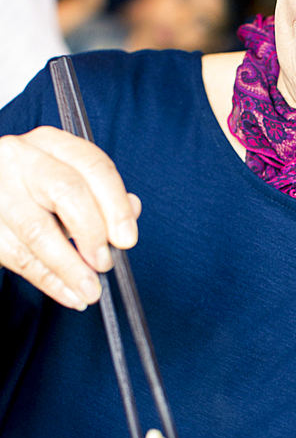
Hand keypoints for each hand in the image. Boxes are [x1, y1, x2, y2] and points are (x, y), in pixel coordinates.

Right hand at [0, 126, 140, 308]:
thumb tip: (132, 209)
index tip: (126, 239)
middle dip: (92, 232)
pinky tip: (69, 293)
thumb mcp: (68, 181)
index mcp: (51, 144)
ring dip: (70, 267)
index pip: (92, 166)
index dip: (115, 205)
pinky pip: (20, 257)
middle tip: (105, 262)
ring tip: (90, 290)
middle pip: (66, 191)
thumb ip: (102, 195)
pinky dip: (49, 281)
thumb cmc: (34, 190)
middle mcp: (21, 159)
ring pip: (38, 230)